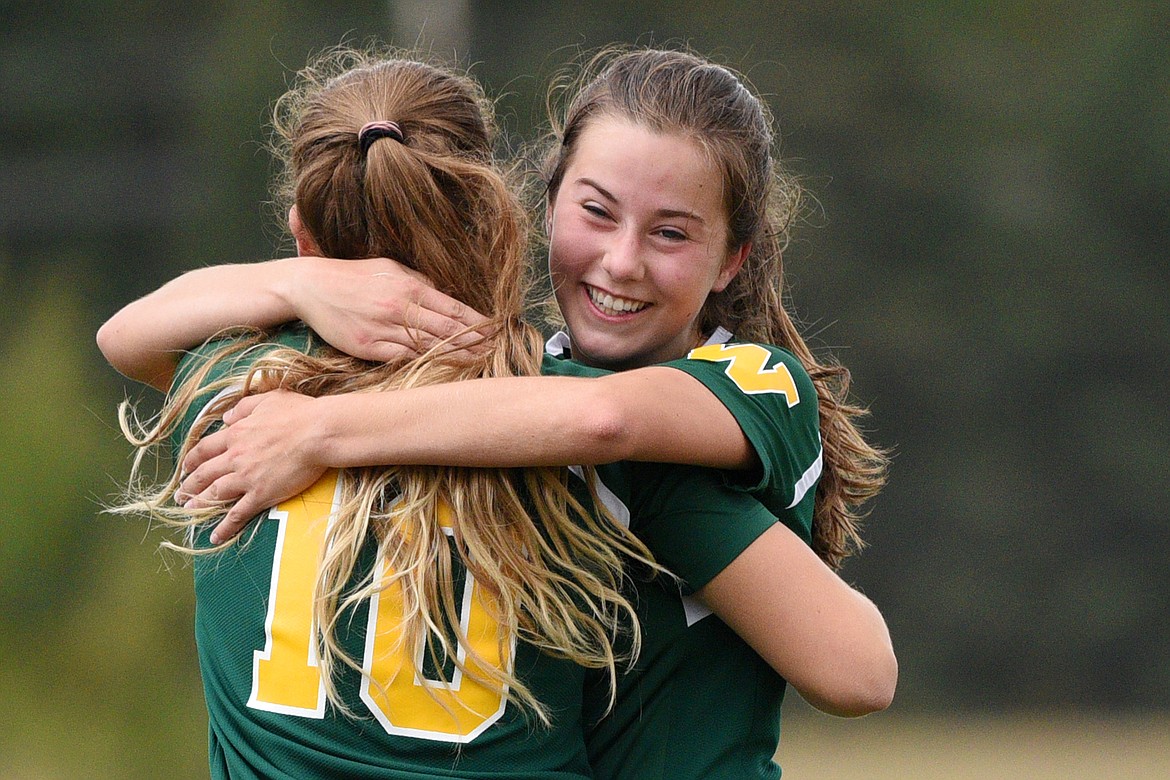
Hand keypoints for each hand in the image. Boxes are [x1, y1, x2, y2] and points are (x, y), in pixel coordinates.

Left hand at [177, 390, 328, 543]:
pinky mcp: (261, 494)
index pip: (205, 449)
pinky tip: (216, 536)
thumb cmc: (299, 414)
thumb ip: (244, 408)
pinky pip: (237, 514)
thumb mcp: (268, 400)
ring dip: (199, 504)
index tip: (185, 468)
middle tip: (181, 495)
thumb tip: (227, 417)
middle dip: (190, 485)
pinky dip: (225, 527)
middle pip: (205, 474)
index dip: (192, 460)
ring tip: (189, 512)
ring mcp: (246, 477)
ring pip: (215, 494)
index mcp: (236, 434)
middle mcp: (235, 457)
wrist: (318, 433)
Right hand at [293, 257, 489, 360]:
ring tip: (478, 363)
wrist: (311, 286)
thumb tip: (447, 294)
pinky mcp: (368, 347)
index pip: (454, 309)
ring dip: (456, 357)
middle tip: (496, 351)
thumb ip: (420, 281)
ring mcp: (384, 330)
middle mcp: (400, 308)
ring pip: (429, 348)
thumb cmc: (353, 275)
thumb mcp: (391, 268)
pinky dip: (424, 365)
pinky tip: (441, 370)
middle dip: (475, 342)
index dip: (478, 322)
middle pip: (447, 331)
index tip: (495, 330)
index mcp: (409, 286)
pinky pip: (402, 359)